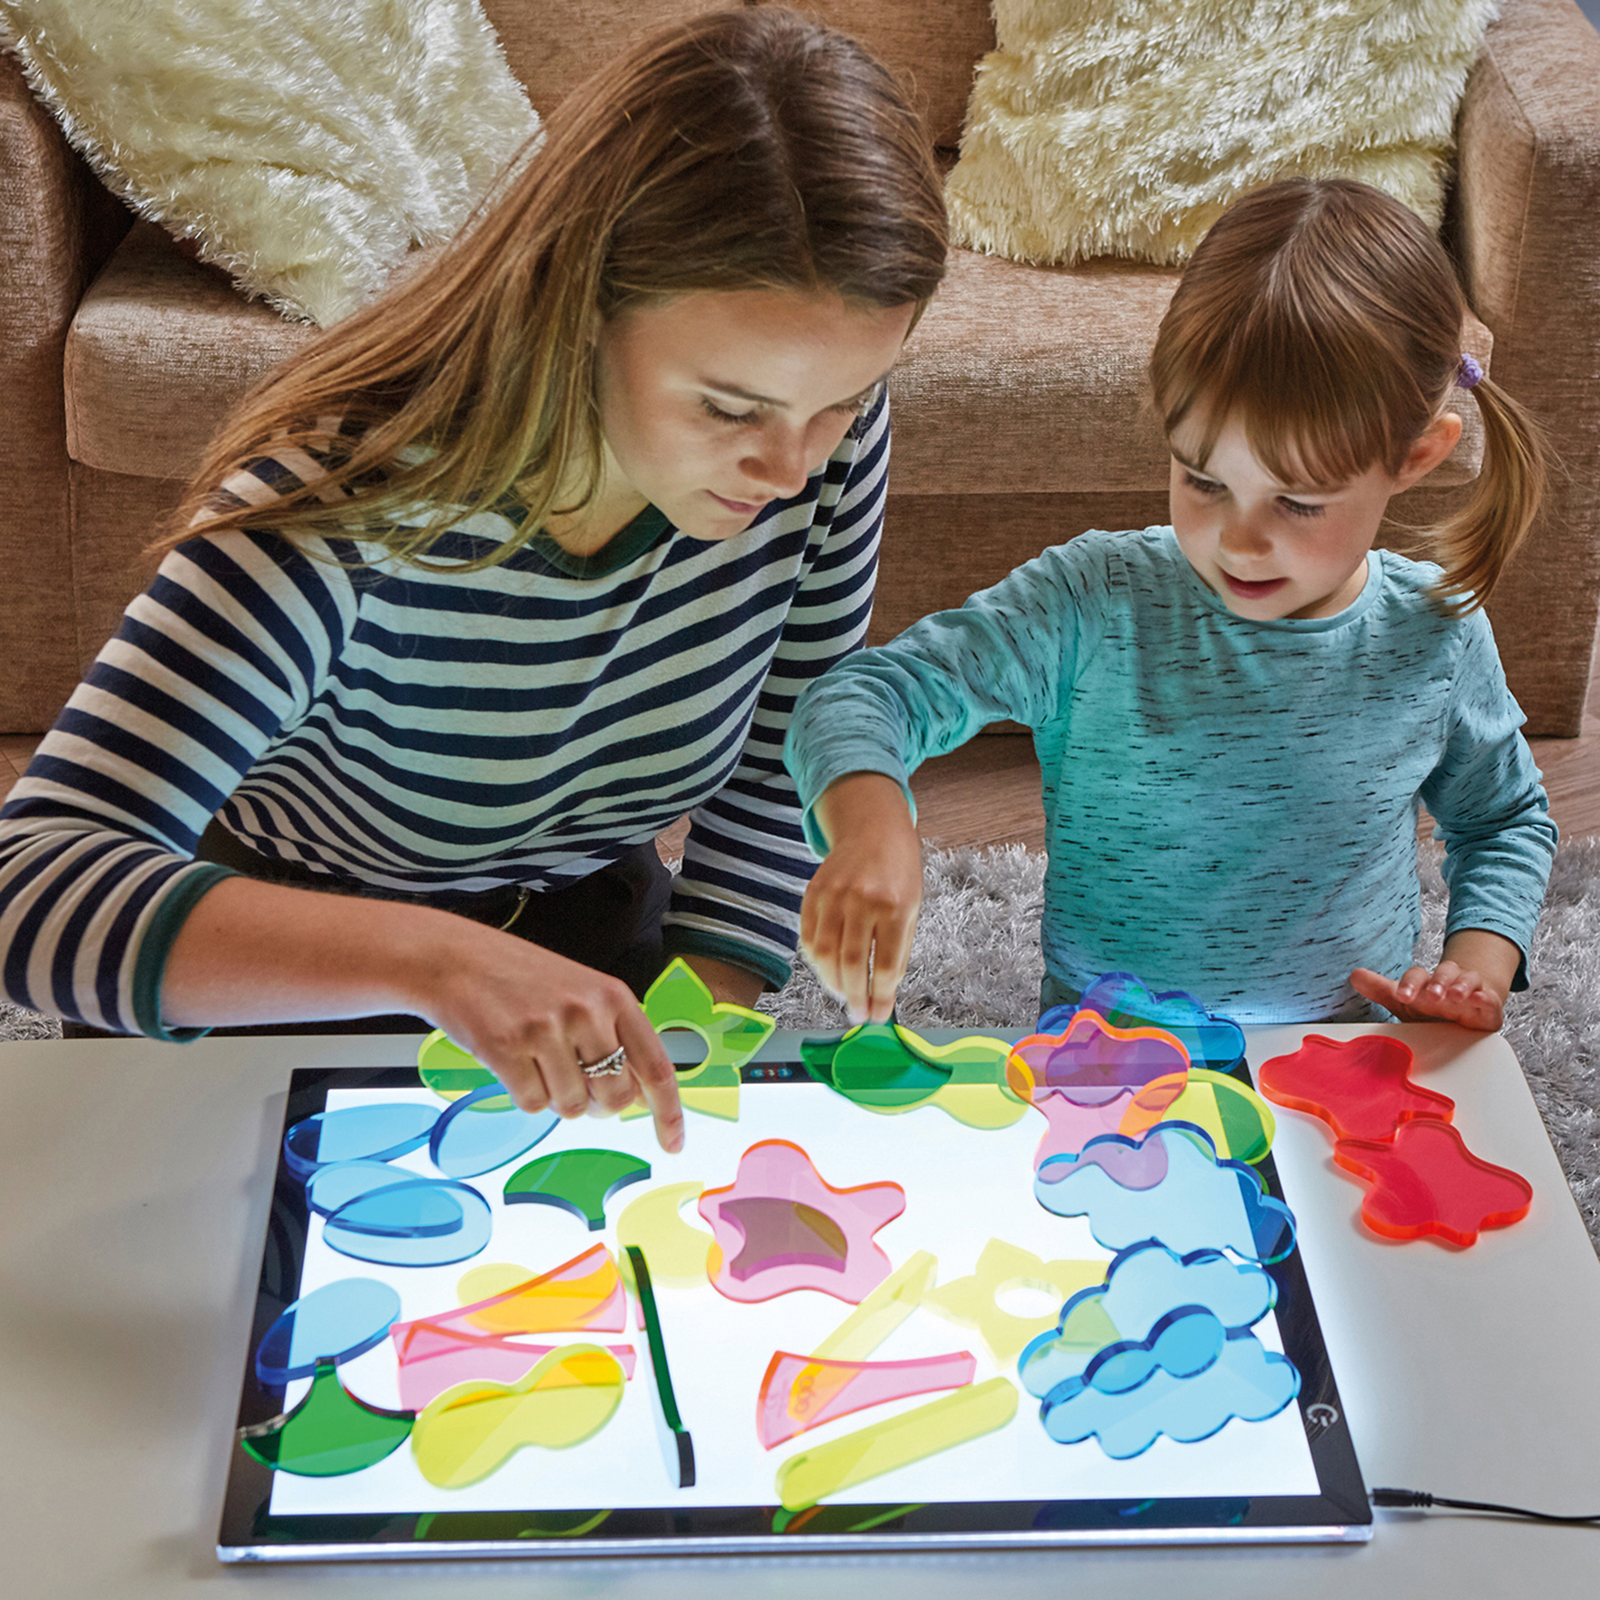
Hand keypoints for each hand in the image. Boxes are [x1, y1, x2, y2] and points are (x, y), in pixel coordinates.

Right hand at [419, 925, 684, 1151]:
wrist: (454, 958)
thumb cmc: (521, 978)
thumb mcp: (582, 991)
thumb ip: (613, 1035)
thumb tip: (636, 1097)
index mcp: (614, 996)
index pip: (656, 1067)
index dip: (668, 1112)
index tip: (673, 1143)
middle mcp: (587, 1011)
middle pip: (615, 1098)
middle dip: (599, 1105)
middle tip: (576, 1082)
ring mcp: (547, 1029)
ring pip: (573, 1107)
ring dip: (557, 1097)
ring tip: (537, 1059)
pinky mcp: (508, 1048)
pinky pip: (533, 1105)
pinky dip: (525, 1094)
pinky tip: (513, 1061)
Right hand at [800, 773, 921, 1023]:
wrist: (874, 832)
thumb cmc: (898, 875)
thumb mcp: (912, 911)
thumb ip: (897, 953)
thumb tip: (882, 996)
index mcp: (895, 907)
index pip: (884, 965)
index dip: (880, 997)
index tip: (878, 1016)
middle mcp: (862, 900)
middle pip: (851, 964)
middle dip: (854, 997)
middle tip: (858, 1015)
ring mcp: (833, 895)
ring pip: (824, 954)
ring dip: (832, 983)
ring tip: (843, 995)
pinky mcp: (812, 893)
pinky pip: (808, 937)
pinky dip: (816, 961)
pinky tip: (828, 971)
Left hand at [1349, 930, 1518, 1032]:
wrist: (1463, 1020)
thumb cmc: (1430, 1011)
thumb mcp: (1405, 1003)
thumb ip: (1381, 990)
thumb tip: (1354, 975)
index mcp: (1426, 982)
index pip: (1417, 975)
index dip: (1409, 983)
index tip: (1402, 996)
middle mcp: (1448, 983)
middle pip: (1445, 971)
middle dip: (1438, 982)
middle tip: (1432, 995)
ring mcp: (1470, 993)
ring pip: (1468, 979)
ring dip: (1462, 985)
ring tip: (1455, 995)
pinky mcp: (1489, 1008)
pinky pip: (1491, 999)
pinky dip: (1486, 997)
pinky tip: (1482, 998)